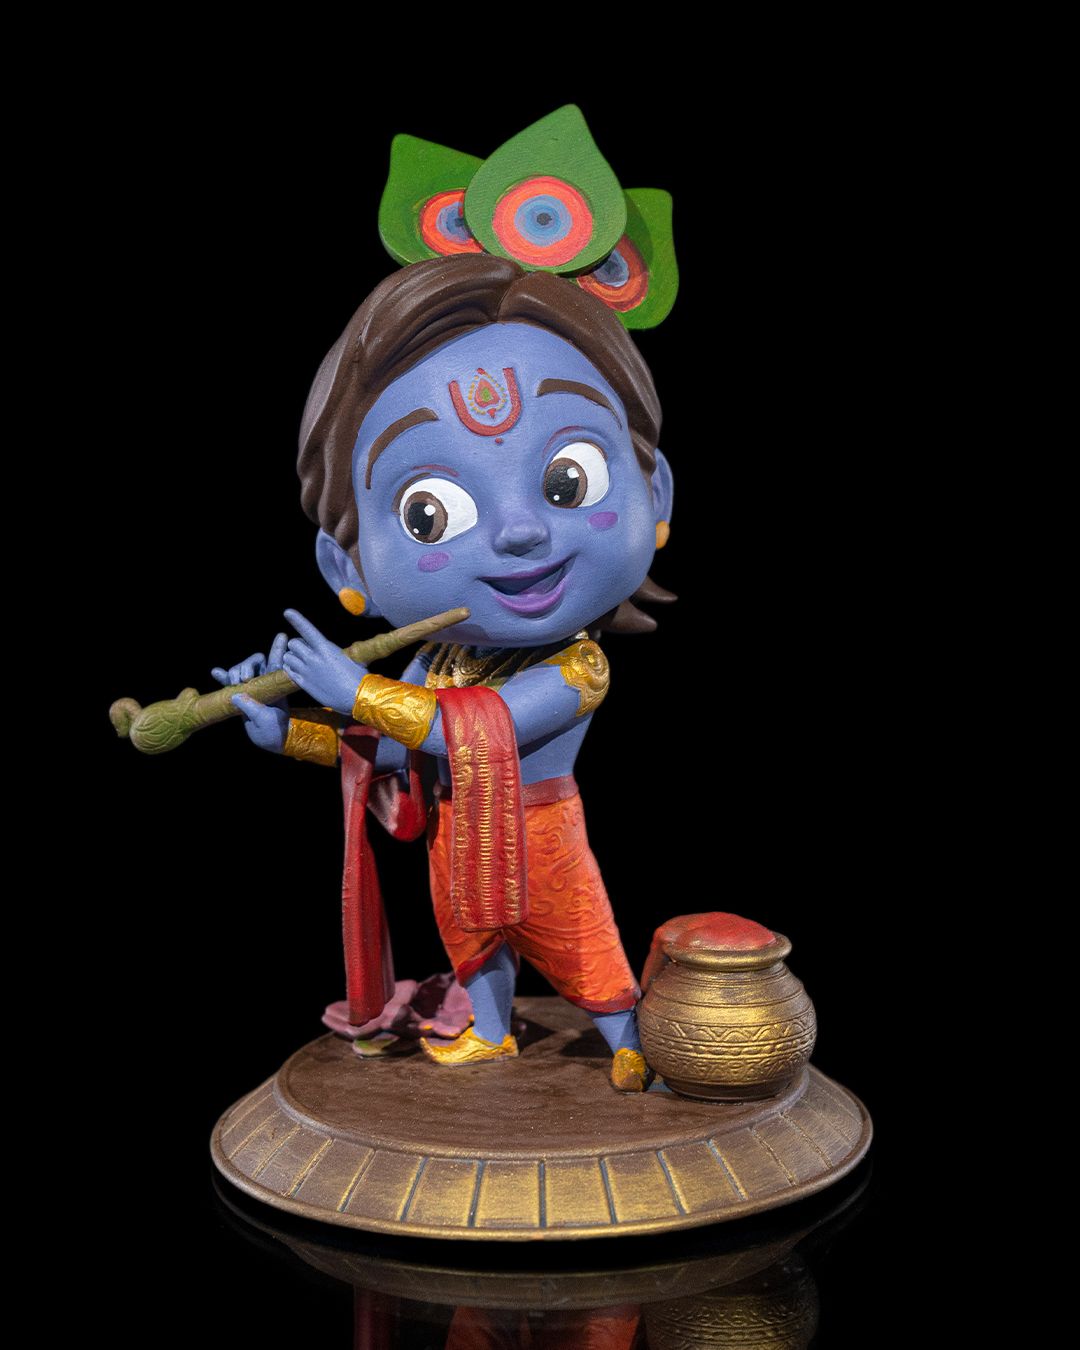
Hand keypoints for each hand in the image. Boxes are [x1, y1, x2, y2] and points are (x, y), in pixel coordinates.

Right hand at [212, 632, 289, 753]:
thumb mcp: (265, 719)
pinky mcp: (238, 694)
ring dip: (234, 670)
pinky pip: (228, 681)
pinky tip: (216, 672)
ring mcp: (251, 687)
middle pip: (255, 662)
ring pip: (241, 669)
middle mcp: (264, 682)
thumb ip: (253, 708)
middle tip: (243, 679)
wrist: (267, 740)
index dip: (279, 649)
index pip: (278, 663)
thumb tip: (237, 694)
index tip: (282, 636)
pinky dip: (222, 676)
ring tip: (231, 681)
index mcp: (275, 685)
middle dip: (247, 665)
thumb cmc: (273, 730)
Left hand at [282, 608, 367, 715]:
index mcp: (326, 648)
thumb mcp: (350, 658)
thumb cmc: (358, 676)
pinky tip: (299, 670)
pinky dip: (290, 667)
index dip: (296, 619)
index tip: (287, 612)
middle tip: (306, 650)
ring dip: (292, 656)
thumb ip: (333, 651)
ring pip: (287, 656)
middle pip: (293, 643)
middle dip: (298, 645)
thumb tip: (329, 648)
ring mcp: (307, 671)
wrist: (356, 697)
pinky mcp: (303, 683)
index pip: (307, 630)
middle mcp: (314, 658)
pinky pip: (288, 670)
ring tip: (302, 661)